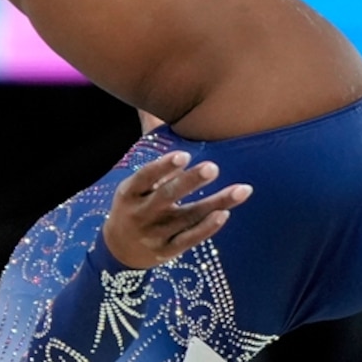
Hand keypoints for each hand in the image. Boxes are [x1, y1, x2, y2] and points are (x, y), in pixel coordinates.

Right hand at [103, 151, 247, 268]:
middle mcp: (140, 213)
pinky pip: (189, 239)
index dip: (163, 167)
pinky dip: (207, 228)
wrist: (119, 250)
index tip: (184, 156)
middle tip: (213, 168)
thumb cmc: (134, 205)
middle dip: (190, 182)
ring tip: (242, 190)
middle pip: (167, 196)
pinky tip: (225, 213)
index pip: (145, 177)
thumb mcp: (135, 183)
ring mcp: (154, 234)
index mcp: (130, 192)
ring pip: (188, 217)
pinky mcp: (167, 251)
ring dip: (215, 203)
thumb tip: (154, 110)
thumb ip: (153, 153)